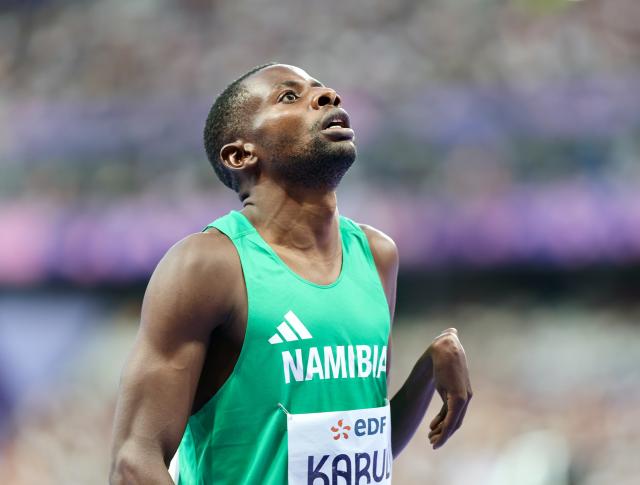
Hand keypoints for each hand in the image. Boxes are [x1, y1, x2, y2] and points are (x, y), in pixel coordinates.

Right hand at [426, 328, 471, 448]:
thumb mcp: (445, 358)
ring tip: (432, 441)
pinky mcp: (458, 398)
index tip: (433, 430)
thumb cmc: (444, 350)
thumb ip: (449, 352)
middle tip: (432, 440)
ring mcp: (463, 398)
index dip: (445, 425)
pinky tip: (436, 436)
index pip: (455, 414)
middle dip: (443, 432)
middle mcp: (466, 396)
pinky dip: (444, 431)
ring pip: (453, 423)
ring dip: (443, 435)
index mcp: (462, 391)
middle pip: (456, 421)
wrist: (443, 346)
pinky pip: (451, 419)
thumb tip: (452, 331)